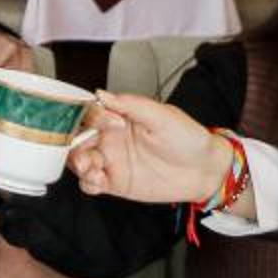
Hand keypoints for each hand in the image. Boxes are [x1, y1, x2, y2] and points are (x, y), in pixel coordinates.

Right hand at [69, 91, 232, 206]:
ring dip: (77, 163)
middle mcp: (111, 137)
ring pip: (79, 160)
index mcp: (119, 116)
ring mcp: (111, 160)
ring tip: (90, 167)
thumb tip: (103, 94)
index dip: (92, 116)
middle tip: (85, 151)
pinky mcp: (114, 183)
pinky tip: (99, 180)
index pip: (90, 112)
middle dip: (73, 143)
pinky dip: (88, 182)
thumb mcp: (163, 116)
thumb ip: (132, 105)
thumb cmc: (188, 139)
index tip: (111, 124)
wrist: (204, 170)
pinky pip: (90, 183)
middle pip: (77, 137)